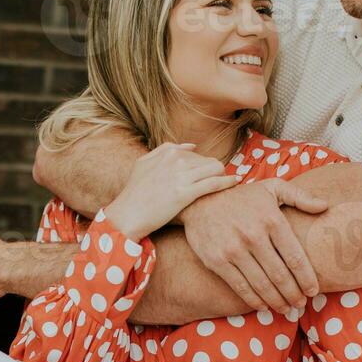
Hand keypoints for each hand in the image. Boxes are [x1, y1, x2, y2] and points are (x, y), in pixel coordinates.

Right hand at [102, 143, 239, 241]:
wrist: (127, 214)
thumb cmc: (135, 193)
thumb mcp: (144, 164)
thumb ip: (165, 150)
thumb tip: (191, 146)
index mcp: (168, 152)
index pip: (196, 154)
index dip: (203, 166)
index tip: (207, 176)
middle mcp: (175, 160)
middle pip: (208, 160)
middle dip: (214, 172)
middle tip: (218, 183)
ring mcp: (181, 175)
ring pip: (215, 168)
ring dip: (223, 176)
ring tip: (228, 184)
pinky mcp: (185, 193)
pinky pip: (214, 183)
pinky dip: (227, 182)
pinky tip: (234, 183)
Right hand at [178, 178, 327, 311]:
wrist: (199, 200)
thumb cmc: (242, 197)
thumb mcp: (272, 188)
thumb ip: (300, 196)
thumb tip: (325, 206)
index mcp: (271, 219)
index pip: (295, 257)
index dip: (306, 278)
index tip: (314, 291)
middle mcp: (253, 236)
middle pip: (280, 275)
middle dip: (294, 294)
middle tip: (301, 305)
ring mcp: (233, 250)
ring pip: (261, 284)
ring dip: (277, 301)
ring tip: (286, 309)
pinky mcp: (217, 261)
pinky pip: (240, 286)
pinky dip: (254, 300)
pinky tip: (264, 306)